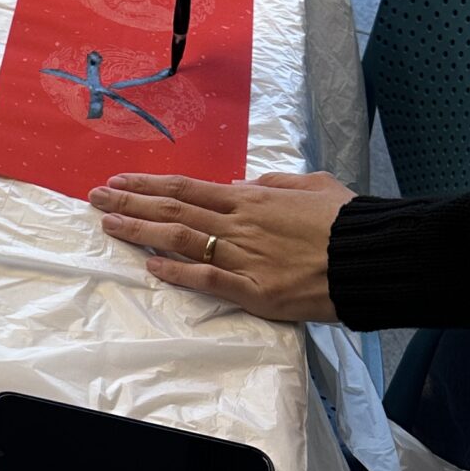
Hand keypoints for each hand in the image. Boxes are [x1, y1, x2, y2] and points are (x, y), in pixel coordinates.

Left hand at [89, 171, 351, 322]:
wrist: (374, 255)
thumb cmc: (348, 221)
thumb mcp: (312, 186)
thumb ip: (272, 184)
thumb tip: (240, 184)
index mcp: (251, 198)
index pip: (187, 187)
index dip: (149, 184)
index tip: (119, 180)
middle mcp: (240, 223)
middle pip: (173, 209)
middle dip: (131, 203)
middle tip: (95, 198)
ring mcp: (244, 256)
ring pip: (182, 239)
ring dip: (141, 231)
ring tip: (108, 224)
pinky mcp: (255, 289)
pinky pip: (209, 279)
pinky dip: (178, 272)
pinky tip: (150, 267)